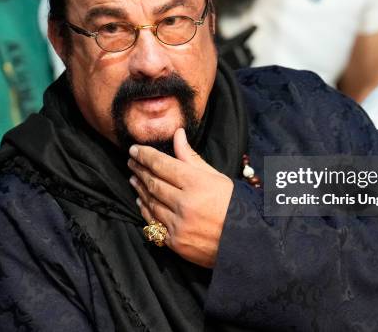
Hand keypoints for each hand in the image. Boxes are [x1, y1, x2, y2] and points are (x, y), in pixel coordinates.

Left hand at [128, 128, 233, 267]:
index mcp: (197, 184)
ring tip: (134, 177)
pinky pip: (153, 223)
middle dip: (139, 169)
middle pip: (153, 182)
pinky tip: (141, 201)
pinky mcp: (175, 242)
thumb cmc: (234, 205)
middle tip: (131, 161)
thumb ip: (192, 157)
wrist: (246, 243)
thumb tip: (177, 134)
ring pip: (150, 202)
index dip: (146, 155)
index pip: (163, 165)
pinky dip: (145, 210)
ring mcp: (178, 224)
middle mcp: (185, 203)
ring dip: (139, 188)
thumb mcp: (216, 177)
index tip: (134, 149)